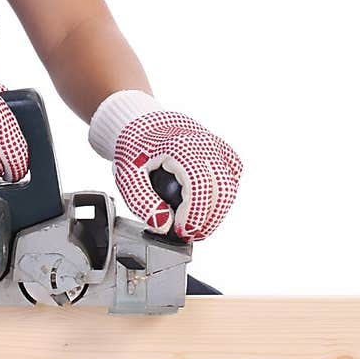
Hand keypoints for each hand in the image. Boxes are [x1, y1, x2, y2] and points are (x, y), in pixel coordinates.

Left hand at [89, 90, 242, 239]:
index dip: (195, 215)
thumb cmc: (133, 147)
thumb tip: (164, 225)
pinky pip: (232, 176)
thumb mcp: (127, 176)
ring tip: (194, 224)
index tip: (182, 231)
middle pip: (222, 190)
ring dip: (216, 211)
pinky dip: (222, 195)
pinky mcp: (221, 150)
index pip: (200, 186)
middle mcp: (204, 144)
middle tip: (189, 234)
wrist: (140, 123)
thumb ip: (143, 202)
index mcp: (180, 147)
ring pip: (230, 186)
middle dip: (208, 219)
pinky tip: (204, 204)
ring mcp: (215, 146)